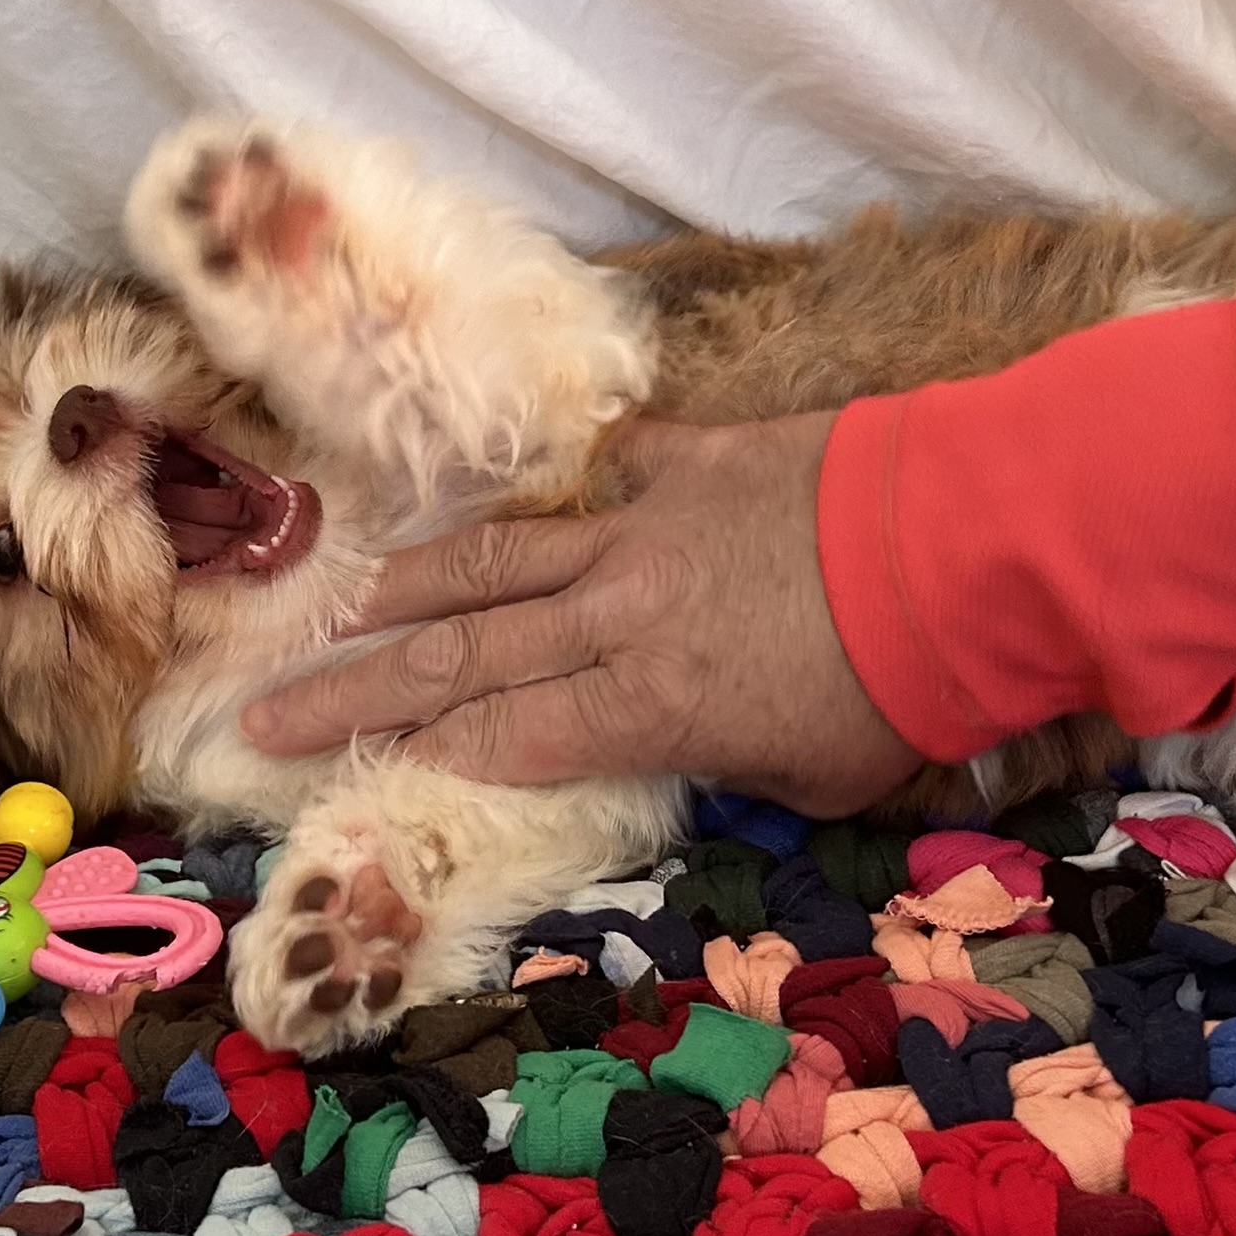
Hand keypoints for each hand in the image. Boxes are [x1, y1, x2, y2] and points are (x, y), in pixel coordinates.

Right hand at [239, 413, 919, 817]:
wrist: (968, 546)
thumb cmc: (902, 688)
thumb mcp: (813, 778)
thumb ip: (731, 764)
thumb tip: (701, 743)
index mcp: (645, 703)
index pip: (497, 733)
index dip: (409, 750)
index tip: (333, 763)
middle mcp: (617, 614)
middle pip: (460, 655)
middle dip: (354, 687)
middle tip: (267, 707)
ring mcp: (645, 526)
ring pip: (501, 556)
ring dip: (418, 584)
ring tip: (349, 601)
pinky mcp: (692, 457)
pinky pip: (605, 471)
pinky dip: (562, 489)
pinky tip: (513, 495)